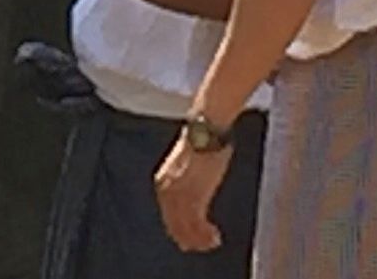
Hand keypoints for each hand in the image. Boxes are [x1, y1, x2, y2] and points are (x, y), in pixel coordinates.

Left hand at [155, 130, 233, 253]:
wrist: (206, 131)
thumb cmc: (201, 143)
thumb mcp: (185, 166)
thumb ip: (183, 182)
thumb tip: (192, 194)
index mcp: (161, 181)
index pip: (167, 214)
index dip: (178, 229)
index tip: (189, 238)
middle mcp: (166, 190)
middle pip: (174, 224)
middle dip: (188, 237)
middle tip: (203, 244)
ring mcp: (180, 194)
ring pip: (186, 228)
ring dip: (200, 238)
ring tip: (212, 241)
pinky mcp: (195, 196)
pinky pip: (197, 225)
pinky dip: (205, 235)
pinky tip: (215, 237)